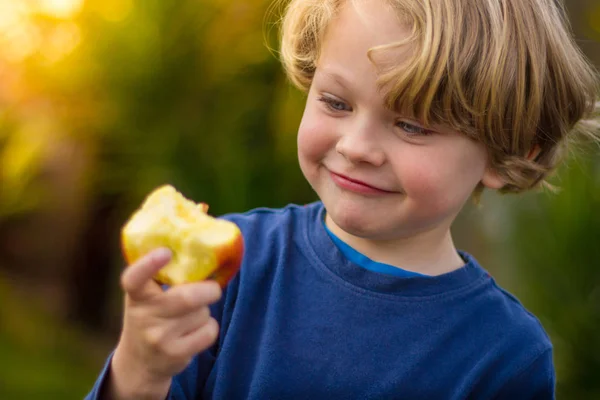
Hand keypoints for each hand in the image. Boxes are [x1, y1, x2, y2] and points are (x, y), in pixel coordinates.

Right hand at [108, 248, 221, 398]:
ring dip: (205, 310)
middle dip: (209, 290)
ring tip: (191, 315)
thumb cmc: (150, 317)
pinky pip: (209, 331)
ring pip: (203, 313)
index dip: (148, 264)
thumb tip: (198, 250)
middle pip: (188, 298)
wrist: (139, 363)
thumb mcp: (144, 297)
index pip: (134, 279)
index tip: (165, 252)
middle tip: (212, 288)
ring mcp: (159, 338)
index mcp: (136, 296)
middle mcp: (144, 317)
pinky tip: (196, 330)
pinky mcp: (175, 354)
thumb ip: (160, 277)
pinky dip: (209, 327)